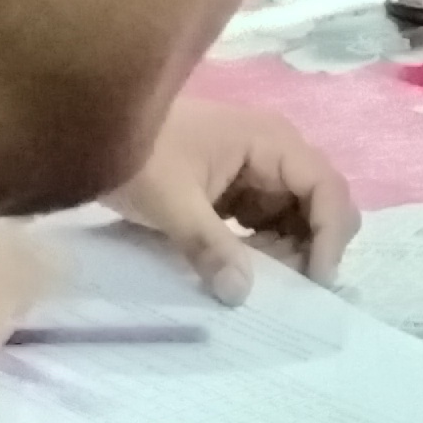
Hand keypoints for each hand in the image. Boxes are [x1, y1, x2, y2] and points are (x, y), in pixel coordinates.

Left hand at [113, 95, 359, 292]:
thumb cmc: (135, 154)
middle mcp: (275, 151)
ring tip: (252, 278)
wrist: (91, 129)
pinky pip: (269, 222)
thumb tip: (241, 293)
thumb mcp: (169, 201)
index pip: (327, 189)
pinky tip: (239, 267)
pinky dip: (264, 249)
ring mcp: (258, 170)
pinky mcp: (239, 188)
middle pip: (321, 204)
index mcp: (271, 141)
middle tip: (281, 286)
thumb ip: (209, 246)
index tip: (316, 281)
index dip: (331, 236)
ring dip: (286, 252)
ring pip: (297, 218)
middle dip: (310, 247)